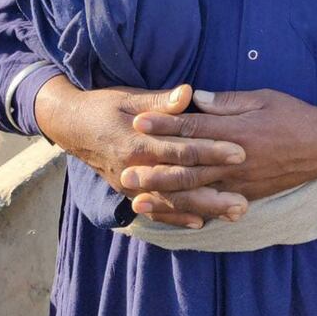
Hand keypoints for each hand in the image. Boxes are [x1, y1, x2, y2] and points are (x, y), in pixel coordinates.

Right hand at [34, 76, 247, 227]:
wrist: (71, 126)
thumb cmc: (105, 106)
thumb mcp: (131, 97)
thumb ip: (161, 101)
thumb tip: (188, 93)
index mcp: (138, 141)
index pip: (182, 149)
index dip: (212, 151)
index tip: (241, 151)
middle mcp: (135, 168)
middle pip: (182, 182)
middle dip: (215, 189)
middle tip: (245, 195)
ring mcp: (131, 185)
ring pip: (172, 201)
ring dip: (204, 209)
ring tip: (234, 212)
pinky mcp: (128, 193)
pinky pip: (155, 210)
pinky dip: (177, 217)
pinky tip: (199, 222)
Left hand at [124, 89, 316, 218]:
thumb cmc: (293, 115)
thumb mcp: (263, 98)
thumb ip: (229, 101)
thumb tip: (197, 97)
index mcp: (236, 131)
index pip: (193, 127)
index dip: (164, 124)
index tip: (139, 121)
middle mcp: (234, 160)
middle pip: (187, 165)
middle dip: (154, 169)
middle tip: (125, 171)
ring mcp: (239, 182)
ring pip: (196, 191)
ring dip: (164, 196)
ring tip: (137, 199)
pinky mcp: (246, 196)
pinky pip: (214, 206)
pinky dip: (190, 211)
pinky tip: (171, 216)